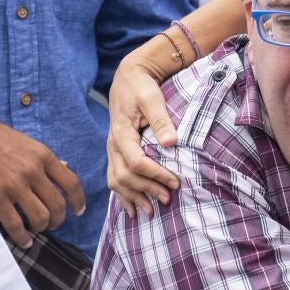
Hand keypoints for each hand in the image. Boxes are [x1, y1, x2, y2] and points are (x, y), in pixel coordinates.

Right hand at [0, 100, 84, 247]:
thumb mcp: (29, 144)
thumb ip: (46, 159)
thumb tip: (66, 167)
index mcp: (43, 156)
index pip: (71, 183)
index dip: (78, 201)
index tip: (78, 211)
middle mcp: (32, 171)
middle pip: (57, 205)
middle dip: (58, 219)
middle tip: (53, 223)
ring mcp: (14, 185)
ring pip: (40, 217)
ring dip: (42, 227)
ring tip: (38, 228)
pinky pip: (15, 224)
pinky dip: (22, 237)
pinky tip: (24, 240)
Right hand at [107, 37, 181, 217]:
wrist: (128, 78)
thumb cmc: (141, 86)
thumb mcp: (152, 97)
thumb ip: (160, 119)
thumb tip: (170, 142)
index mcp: (121, 132)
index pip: (136, 161)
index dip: (156, 174)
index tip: (176, 182)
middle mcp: (113, 144)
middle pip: (125, 176)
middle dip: (147, 190)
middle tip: (169, 199)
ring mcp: (112, 150)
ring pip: (117, 181)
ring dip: (134, 198)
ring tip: (152, 211)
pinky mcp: (116, 153)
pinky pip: (114, 179)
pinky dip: (123, 196)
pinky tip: (133, 210)